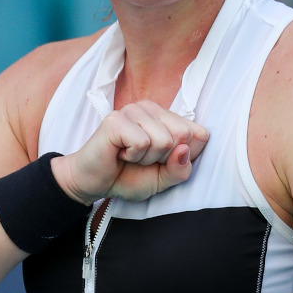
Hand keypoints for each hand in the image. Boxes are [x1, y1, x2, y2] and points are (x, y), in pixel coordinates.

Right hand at [51, 100, 209, 203]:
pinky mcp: (116, 119)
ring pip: (164, 140)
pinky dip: (133, 156)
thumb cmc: (128, 177)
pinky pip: (143, 142)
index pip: (199, 134)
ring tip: (130, 156)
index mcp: (167, 118)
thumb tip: (184, 150)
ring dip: (147, 159)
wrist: (93, 183)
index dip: (184, 157)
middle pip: (183, 135)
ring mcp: (133, 110)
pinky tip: (120, 153)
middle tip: (143, 159)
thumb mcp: (164, 180)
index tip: (162, 162)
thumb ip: (181, 169)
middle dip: (165, 157)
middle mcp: (151, 108)